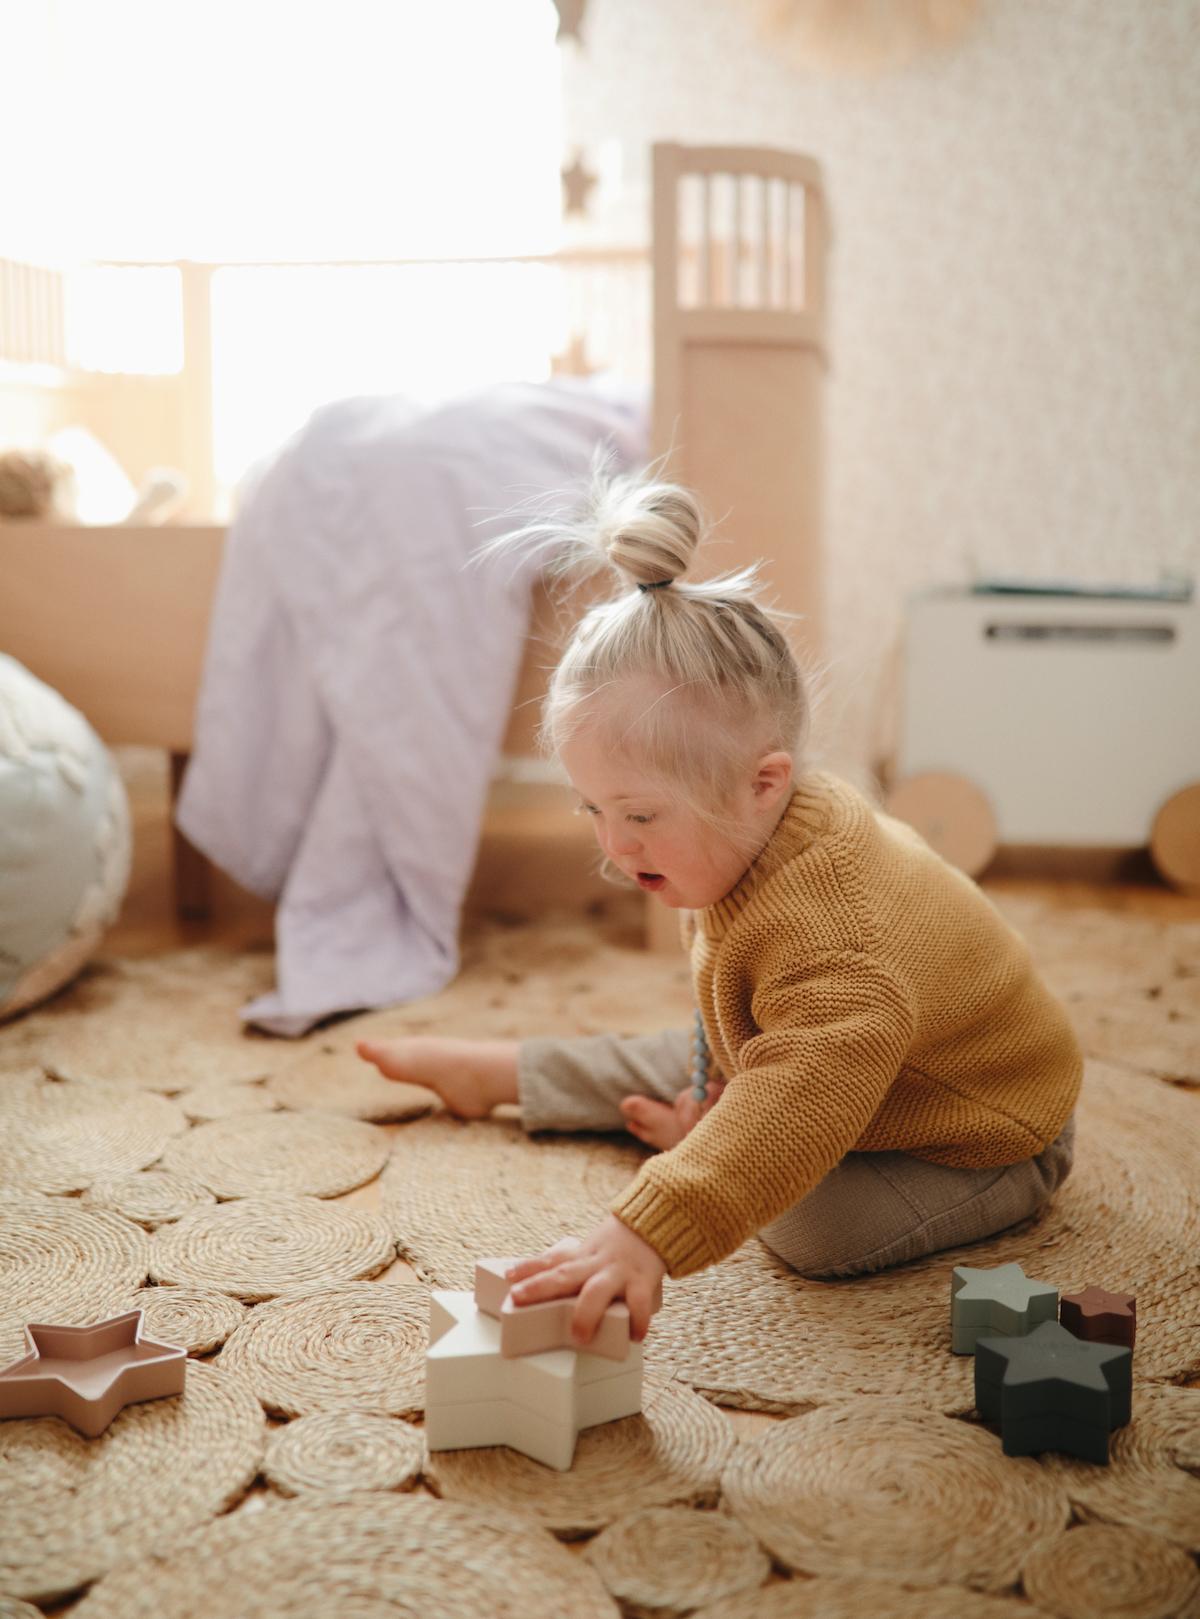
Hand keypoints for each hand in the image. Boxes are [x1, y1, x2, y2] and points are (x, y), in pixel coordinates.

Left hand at [505, 1215, 667, 1347]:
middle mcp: (595, 1264)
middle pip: (564, 1274)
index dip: (528, 1268)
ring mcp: (617, 1272)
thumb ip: (567, 1267)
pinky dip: (637, 1320)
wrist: (652, 1225)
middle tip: (518, 1299)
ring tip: (579, 1336)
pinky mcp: (642, 1280)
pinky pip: (639, 1302)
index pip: (551, 1261)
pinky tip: (634, 1336)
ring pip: (598, 1290)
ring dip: (586, 1312)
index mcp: (581, 1257)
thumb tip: (534, 1282)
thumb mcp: (588, 1251)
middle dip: (540, 1287)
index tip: (508, 1276)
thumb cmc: (615, 1247)